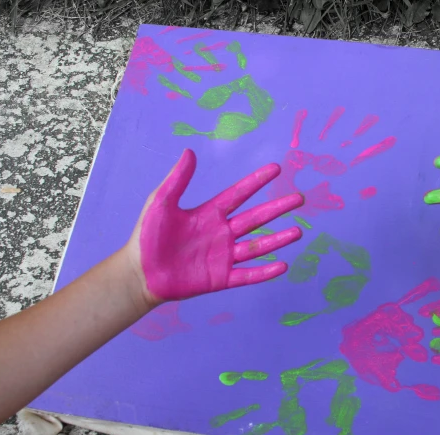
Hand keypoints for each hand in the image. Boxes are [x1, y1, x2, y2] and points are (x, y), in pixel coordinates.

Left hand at [126, 149, 304, 303]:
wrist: (140, 272)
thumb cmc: (148, 236)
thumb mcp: (160, 202)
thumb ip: (177, 180)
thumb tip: (190, 152)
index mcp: (210, 213)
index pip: (239, 194)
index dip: (256, 182)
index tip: (275, 169)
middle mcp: (222, 233)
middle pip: (256, 218)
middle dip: (277, 208)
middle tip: (299, 199)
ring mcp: (224, 256)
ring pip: (257, 246)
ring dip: (278, 239)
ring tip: (298, 232)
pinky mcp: (221, 278)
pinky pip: (248, 274)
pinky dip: (265, 272)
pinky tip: (282, 266)